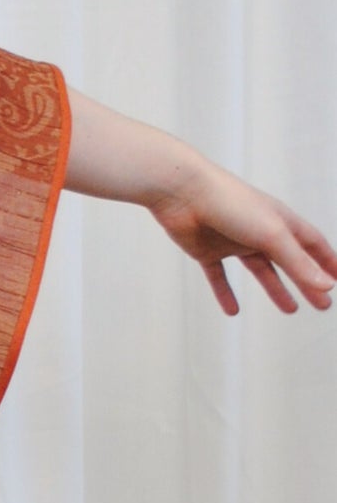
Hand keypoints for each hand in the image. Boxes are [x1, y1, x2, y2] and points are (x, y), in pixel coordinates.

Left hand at [146, 160, 336, 317]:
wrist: (180, 190)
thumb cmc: (229, 203)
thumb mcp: (271, 235)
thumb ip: (298, 262)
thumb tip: (327, 285)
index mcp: (279, 220)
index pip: (312, 243)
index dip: (327, 261)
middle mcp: (258, 229)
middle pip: (290, 261)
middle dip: (307, 282)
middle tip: (323, 305)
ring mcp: (232, 240)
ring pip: (259, 269)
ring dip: (275, 288)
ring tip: (291, 309)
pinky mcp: (205, 249)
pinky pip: (218, 275)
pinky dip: (225, 293)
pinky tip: (233, 312)